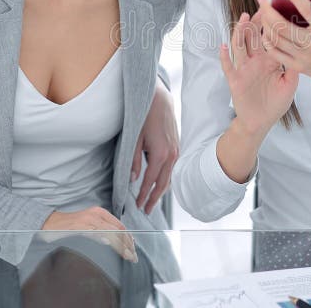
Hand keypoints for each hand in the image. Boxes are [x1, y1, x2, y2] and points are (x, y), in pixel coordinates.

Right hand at [41, 207, 136, 261]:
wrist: (49, 223)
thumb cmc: (68, 227)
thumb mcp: (88, 227)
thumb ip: (99, 231)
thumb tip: (110, 241)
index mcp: (100, 212)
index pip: (119, 225)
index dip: (128, 238)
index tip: (132, 249)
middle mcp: (97, 213)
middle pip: (118, 229)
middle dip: (128, 243)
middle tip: (133, 256)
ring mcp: (90, 219)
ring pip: (112, 232)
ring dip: (122, 246)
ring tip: (127, 256)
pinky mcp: (82, 225)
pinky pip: (99, 234)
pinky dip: (109, 241)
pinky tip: (114, 248)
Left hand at [132, 77, 178, 213]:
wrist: (159, 99)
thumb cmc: (144, 116)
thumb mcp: (134, 138)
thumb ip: (134, 160)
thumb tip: (133, 179)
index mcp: (160, 154)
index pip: (150, 181)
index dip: (143, 195)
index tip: (137, 206)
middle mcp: (172, 155)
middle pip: (163, 183)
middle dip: (154, 198)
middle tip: (145, 210)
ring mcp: (177, 151)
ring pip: (170, 177)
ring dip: (161, 190)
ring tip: (152, 200)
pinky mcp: (177, 146)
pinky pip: (172, 168)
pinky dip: (166, 179)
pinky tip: (159, 182)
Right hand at [219, 11, 298, 139]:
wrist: (260, 122)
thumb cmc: (275, 103)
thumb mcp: (290, 85)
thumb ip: (294, 68)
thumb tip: (302, 50)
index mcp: (269, 60)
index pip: (269, 38)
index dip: (271, 25)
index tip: (276, 10)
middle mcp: (255, 61)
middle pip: (253, 36)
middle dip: (256, 22)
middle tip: (260, 7)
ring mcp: (244, 69)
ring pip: (240, 46)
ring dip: (240, 32)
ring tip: (244, 18)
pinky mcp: (235, 80)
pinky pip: (228, 66)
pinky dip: (224, 56)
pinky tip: (223, 46)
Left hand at [256, 0, 310, 92]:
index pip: (306, 9)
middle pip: (281, 25)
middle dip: (267, 9)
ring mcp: (304, 57)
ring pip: (276, 39)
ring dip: (265, 24)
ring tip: (262, 12)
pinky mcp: (298, 67)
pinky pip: (276, 54)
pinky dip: (268, 42)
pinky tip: (266, 32)